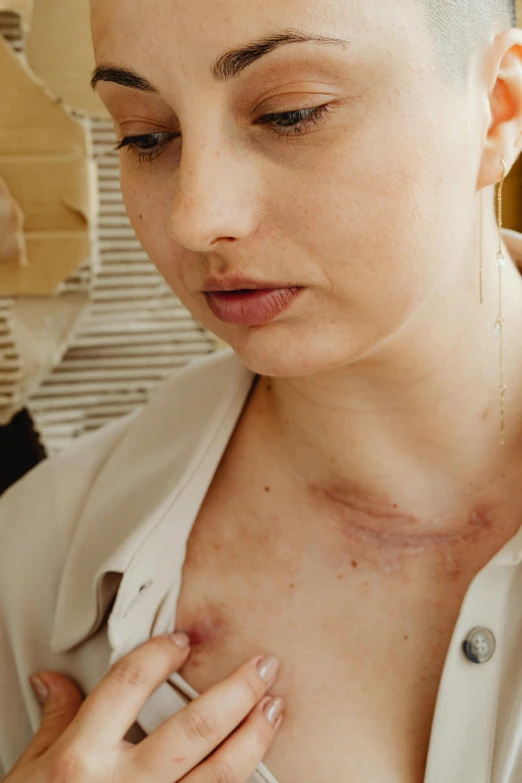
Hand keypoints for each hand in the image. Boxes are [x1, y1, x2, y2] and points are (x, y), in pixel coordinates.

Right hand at [5, 632, 283, 781]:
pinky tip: (257, 763)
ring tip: (275, 708)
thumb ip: (56, 720)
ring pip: (218, 775)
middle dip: (237, 692)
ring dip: (254, 738)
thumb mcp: (31, 770)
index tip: (183, 640)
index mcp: (82, 758)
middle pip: (194, 730)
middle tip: (264, 665)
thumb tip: (53, 680)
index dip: (159, 655)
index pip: (128, 686)